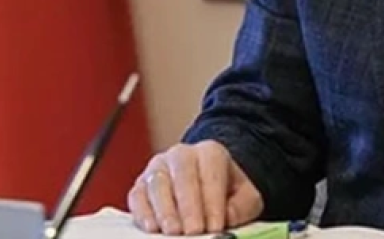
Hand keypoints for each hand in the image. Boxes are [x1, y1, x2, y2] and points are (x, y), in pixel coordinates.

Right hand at [127, 140, 263, 234]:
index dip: (213, 201)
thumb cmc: (226, 193)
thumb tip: (226, 219)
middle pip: (182, 175)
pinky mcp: (141, 184)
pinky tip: (151, 227)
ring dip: (165, 210)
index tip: (215, 226)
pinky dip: (143, 211)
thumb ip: (241, 207)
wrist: (206, 186)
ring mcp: (158, 167)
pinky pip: (138, 195)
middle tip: (193, 231)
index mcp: (210, 153)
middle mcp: (181, 155)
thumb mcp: (245, 197)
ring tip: (173, 232)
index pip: (211, 173)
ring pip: (157, 183)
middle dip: (188, 206)